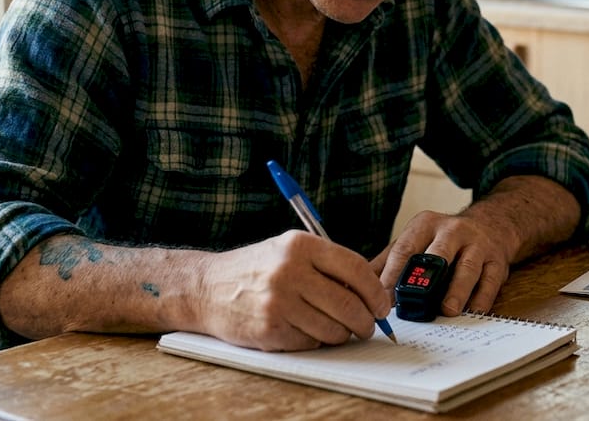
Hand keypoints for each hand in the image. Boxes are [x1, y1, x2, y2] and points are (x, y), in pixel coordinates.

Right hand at [195, 230, 391, 350]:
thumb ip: (327, 265)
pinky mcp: (270, 329)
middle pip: (349, 304)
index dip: (375, 292)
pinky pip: (311, 343)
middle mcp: (290, 271)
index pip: (355, 268)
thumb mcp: (289, 250)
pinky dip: (316, 341)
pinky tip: (307, 330)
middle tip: (367, 327)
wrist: (207, 288)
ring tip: (336, 329)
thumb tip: (370, 293)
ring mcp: (278, 302)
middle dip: (366, 321)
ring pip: (333, 329)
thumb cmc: (256, 269)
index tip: (381, 306)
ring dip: (342, 335)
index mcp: (300, 245)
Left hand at [373, 176, 580, 317]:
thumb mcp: (415, 240)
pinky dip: (482, 298)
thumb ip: (386, 261)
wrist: (492, 225)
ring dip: (457, 290)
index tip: (380, 300)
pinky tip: (473, 311)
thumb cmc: (443, 240)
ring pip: (468, 267)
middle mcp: (453, 230)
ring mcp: (478, 245)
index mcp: (425, 225)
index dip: (392, 275)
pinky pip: (490, 281)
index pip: (405, 249)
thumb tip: (354, 284)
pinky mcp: (497, 261)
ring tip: (447, 310)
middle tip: (412, 303)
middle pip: (438, 253)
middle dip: (425, 280)